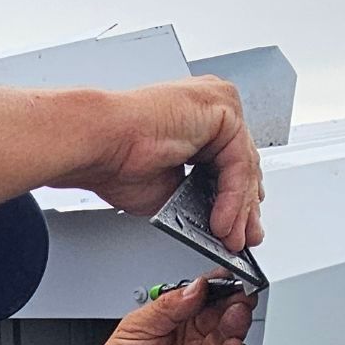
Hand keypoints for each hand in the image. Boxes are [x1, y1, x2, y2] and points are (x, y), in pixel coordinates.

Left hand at [69, 279, 256, 344]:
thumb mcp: (135, 328)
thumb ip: (168, 306)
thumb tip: (195, 287)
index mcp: (173, 320)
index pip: (203, 297)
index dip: (218, 287)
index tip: (229, 278)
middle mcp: (191, 339)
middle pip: (222, 316)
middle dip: (233, 303)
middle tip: (240, 296)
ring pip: (230, 339)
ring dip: (237, 326)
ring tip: (236, 316)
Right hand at [81, 79, 262, 253]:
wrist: (99, 144)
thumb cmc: (118, 159)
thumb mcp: (172, 191)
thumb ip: (201, 200)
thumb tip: (221, 223)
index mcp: (198, 119)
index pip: (231, 162)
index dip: (238, 200)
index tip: (238, 229)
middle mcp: (211, 106)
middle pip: (242, 164)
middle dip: (244, 209)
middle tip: (243, 239)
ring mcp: (219, 104)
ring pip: (244, 166)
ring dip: (239, 210)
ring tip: (230, 239)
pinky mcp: (223, 110)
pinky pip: (239, 163)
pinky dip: (233, 197)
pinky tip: (222, 221)